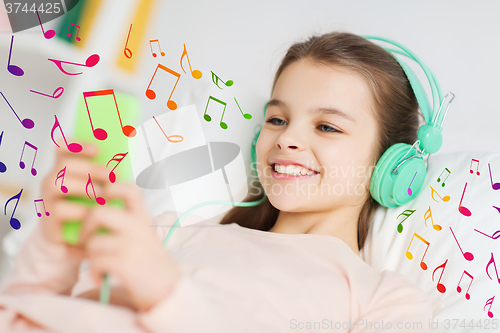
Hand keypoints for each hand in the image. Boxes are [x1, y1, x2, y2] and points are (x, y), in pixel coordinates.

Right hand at [39, 140, 107, 259]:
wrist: (76, 241)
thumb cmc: (90, 210)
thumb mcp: (99, 192)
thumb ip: (106, 178)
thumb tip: (123, 166)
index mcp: (65, 170)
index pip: (62, 148)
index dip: (76, 144)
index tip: (97, 150)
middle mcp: (52, 180)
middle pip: (64, 164)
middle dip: (90, 168)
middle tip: (111, 175)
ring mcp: (47, 198)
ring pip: (57, 183)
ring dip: (84, 187)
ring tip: (104, 195)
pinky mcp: (48, 217)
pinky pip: (60, 209)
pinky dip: (80, 210)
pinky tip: (94, 214)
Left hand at [77, 181, 181, 312]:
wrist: (167, 289)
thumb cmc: (149, 263)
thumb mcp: (143, 236)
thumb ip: (124, 223)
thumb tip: (88, 216)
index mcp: (143, 217)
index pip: (128, 189)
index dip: (110, 188)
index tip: (101, 199)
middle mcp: (139, 227)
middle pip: (98, 212)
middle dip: (85, 227)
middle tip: (86, 239)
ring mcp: (132, 244)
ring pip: (92, 242)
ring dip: (90, 257)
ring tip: (100, 265)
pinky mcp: (125, 263)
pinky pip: (95, 262)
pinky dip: (94, 272)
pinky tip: (102, 277)